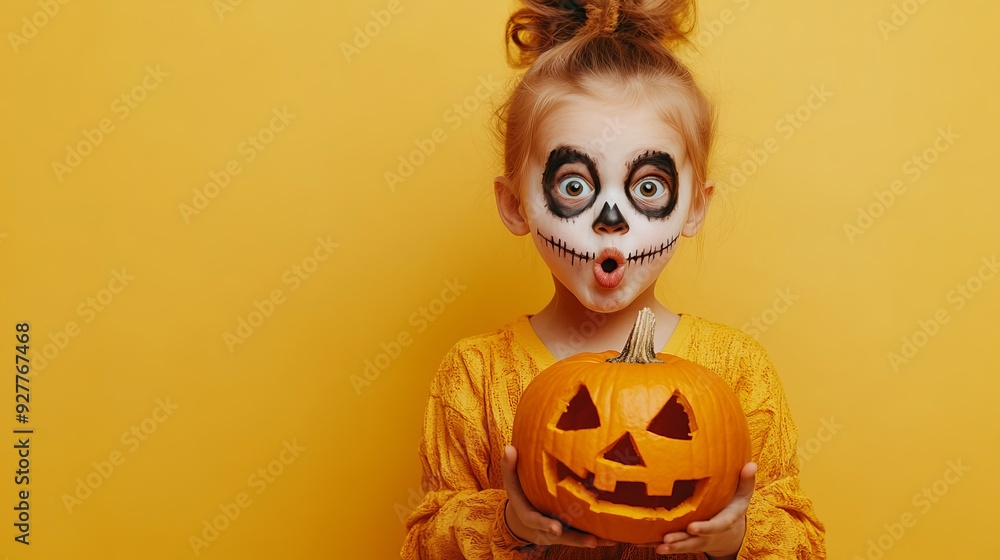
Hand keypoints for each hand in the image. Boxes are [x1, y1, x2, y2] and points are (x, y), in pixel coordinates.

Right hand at [501, 445, 616, 548]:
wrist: (524, 519)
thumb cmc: (520, 494)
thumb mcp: (511, 481)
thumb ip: (509, 467)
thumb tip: (509, 447)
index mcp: (530, 516)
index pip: (536, 522)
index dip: (545, 526)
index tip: (557, 529)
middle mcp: (545, 529)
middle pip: (562, 537)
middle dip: (576, 539)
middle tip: (591, 542)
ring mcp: (559, 533)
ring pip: (576, 539)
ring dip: (593, 540)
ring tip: (610, 540)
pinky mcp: (570, 533)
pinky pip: (584, 537)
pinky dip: (599, 538)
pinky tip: (615, 537)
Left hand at [652, 462, 756, 557]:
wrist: (730, 533)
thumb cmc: (733, 506)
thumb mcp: (743, 494)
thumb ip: (746, 480)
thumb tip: (752, 464)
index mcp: (725, 521)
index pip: (716, 526)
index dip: (705, 528)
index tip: (692, 527)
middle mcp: (711, 533)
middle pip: (696, 540)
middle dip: (682, 541)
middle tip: (668, 539)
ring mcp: (699, 540)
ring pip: (685, 546)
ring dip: (672, 546)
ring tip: (659, 547)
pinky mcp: (689, 542)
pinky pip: (676, 546)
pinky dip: (663, 546)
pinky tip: (649, 545)